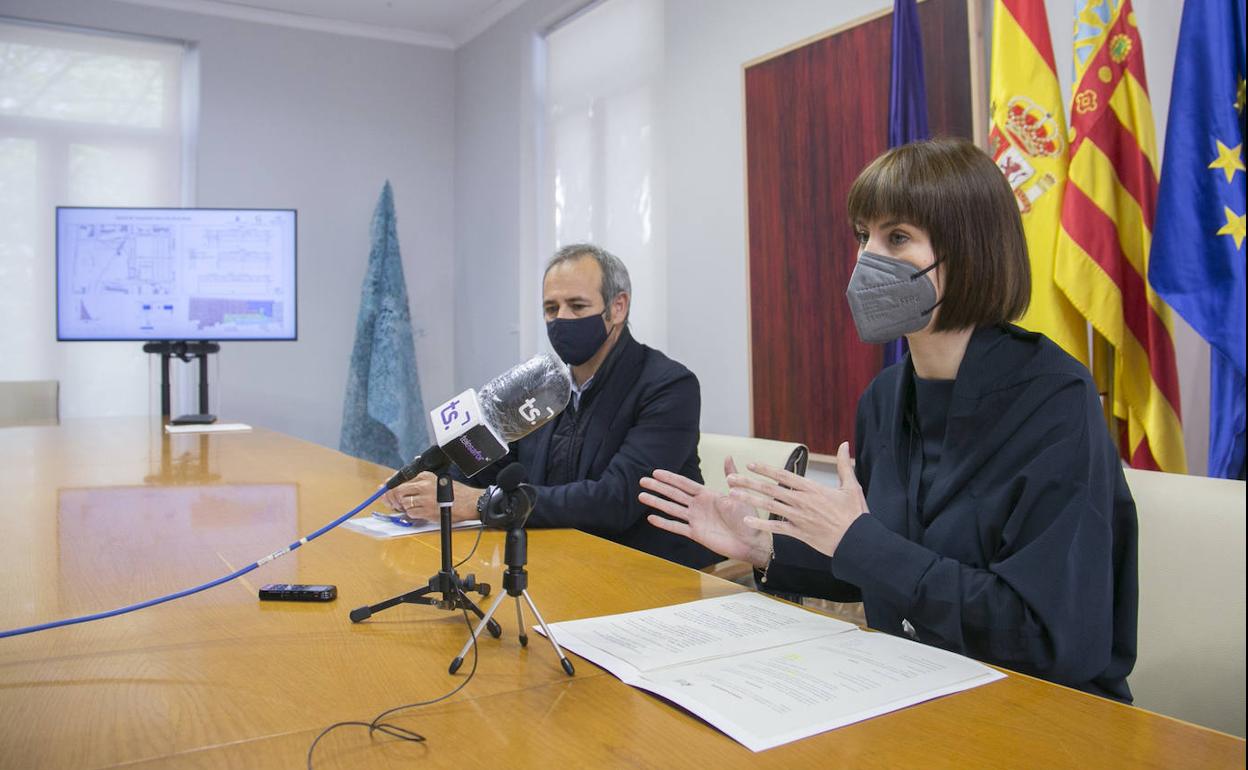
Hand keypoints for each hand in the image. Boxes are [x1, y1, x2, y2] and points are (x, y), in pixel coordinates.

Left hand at [381, 473, 478, 521]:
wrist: (469, 502)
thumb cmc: (454, 492)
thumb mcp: (436, 480)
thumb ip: (418, 482)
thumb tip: (397, 486)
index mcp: (424, 476)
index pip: (400, 480)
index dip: (389, 486)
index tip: (383, 490)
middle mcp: (423, 485)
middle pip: (398, 491)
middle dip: (392, 498)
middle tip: (391, 502)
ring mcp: (424, 499)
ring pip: (403, 503)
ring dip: (404, 507)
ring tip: (411, 507)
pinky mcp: (427, 511)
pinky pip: (411, 513)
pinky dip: (412, 514)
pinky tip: (419, 512)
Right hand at [639, 456, 771, 566]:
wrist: (751, 542)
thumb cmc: (748, 517)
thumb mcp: (739, 494)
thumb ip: (730, 476)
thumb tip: (727, 456)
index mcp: (708, 495)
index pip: (685, 484)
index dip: (670, 478)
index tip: (656, 472)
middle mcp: (699, 506)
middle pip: (674, 494)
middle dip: (658, 487)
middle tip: (642, 480)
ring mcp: (696, 520)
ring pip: (672, 509)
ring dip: (657, 502)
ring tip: (641, 496)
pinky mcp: (696, 534)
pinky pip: (677, 527)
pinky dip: (664, 523)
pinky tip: (651, 518)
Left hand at [731, 441, 866, 557]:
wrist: (858, 542)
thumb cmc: (856, 514)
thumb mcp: (852, 486)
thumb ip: (844, 465)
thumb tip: (845, 444)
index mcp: (813, 489)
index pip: (784, 476)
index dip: (766, 469)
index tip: (750, 464)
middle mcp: (802, 502)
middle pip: (770, 489)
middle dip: (748, 483)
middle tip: (731, 478)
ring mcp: (799, 518)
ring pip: (769, 506)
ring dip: (749, 500)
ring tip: (732, 495)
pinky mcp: (799, 533)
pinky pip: (776, 528)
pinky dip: (761, 524)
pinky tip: (747, 521)